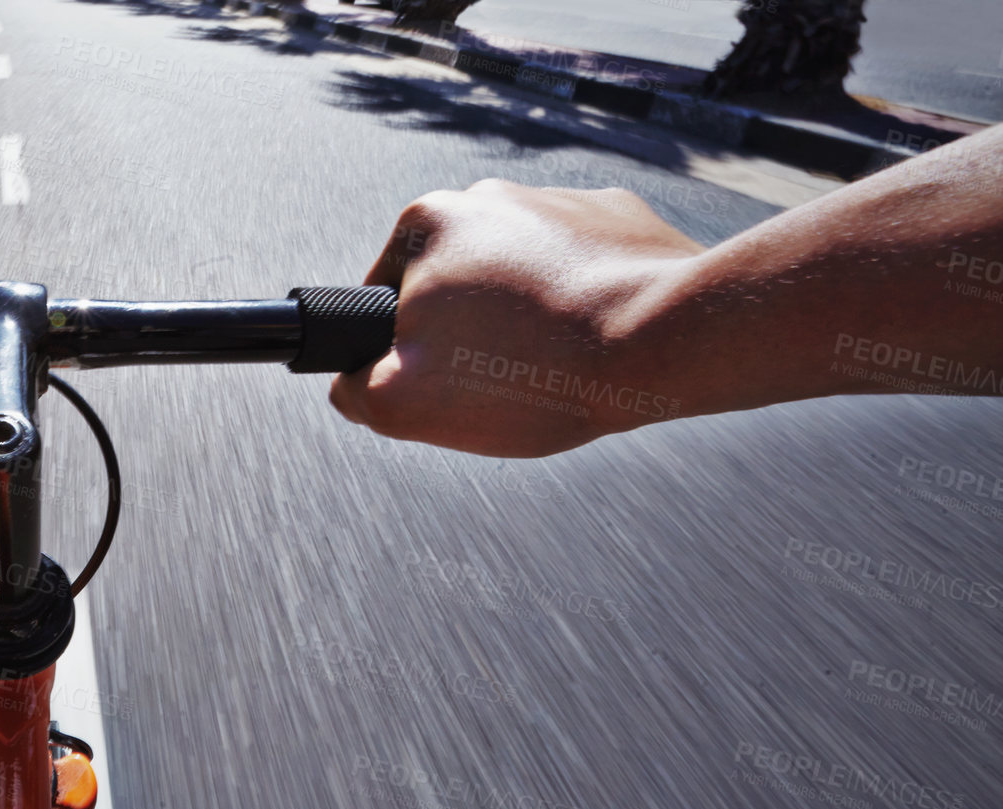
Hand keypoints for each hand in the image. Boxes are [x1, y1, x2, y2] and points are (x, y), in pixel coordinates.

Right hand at [330, 180, 705, 456]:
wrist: (667, 341)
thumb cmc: (531, 371)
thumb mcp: (402, 402)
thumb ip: (353, 392)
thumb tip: (352, 386)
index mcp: (427, 223)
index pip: (384, 299)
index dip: (402, 352)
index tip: (441, 382)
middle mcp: (491, 196)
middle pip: (455, 288)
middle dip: (468, 335)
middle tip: (500, 384)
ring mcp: (562, 202)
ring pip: (520, 280)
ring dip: (528, 323)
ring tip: (556, 368)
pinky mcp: (622, 221)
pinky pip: (582, 273)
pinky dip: (584, 308)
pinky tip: (599, 346)